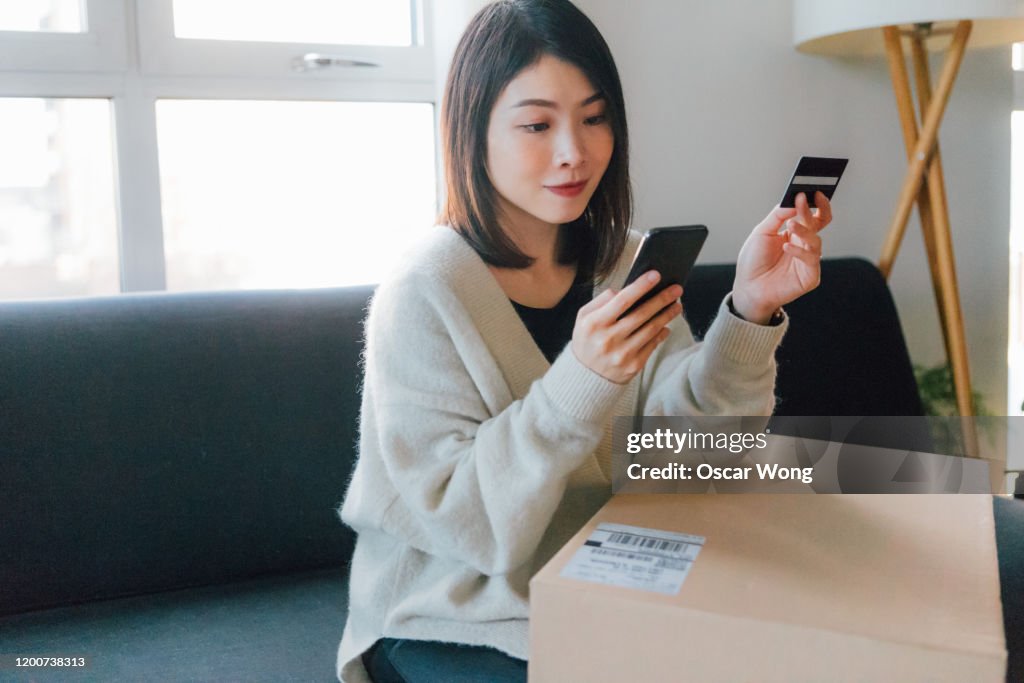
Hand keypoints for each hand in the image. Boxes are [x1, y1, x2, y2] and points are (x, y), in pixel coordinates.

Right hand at [571, 271, 682, 383]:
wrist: (586, 376)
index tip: (656, 275)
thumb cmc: (587, 340)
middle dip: (662, 299)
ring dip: (667, 315)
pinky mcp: (634, 365)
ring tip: (676, 305)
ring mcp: (622, 354)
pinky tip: (666, 325)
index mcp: (594, 323)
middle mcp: (608, 338)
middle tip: (677, 289)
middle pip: (642, 313)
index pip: (622, 300)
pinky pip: (653, 345)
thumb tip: (625, 290)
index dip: (641, 286)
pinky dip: (662, 333)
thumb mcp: (584, 318)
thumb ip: (601, 301)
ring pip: (651, 329)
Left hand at [732, 191, 831, 323]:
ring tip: (790, 225)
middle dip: (810, 212)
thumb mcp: (761, 232)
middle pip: (818, 224)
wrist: (748, 288)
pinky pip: (811, 260)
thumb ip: (777, 216)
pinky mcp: (810, 276)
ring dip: (803, 230)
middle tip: (803, 201)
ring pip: (815, 240)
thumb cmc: (754, 261)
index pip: (812, 215)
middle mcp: (804, 244)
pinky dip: (799, 251)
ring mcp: (808, 260)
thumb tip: (793, 201)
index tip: (813, 191)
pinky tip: (786, 246)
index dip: (816, 203)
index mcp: (795, 232)